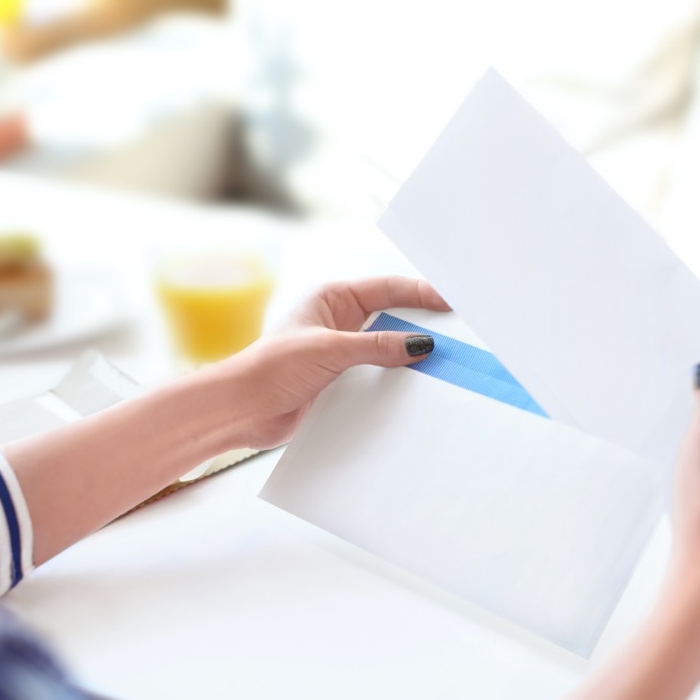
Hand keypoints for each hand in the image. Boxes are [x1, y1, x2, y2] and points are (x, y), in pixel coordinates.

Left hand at [213, 276, 449, 449]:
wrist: (241, 410)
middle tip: (458, 331)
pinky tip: (418, 390)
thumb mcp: (329, 350)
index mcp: (332, 298)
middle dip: (423, 324)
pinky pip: (376, 377)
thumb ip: (376, 346)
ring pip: (387, 349)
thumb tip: (419, 344)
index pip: (387, 288)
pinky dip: (395, 382)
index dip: (422, 293)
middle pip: (392, 317)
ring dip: (410, 357)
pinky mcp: (338, 381)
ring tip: (445, 362)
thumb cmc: (270, 368)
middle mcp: (338, 321)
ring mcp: (340, 352)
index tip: (452, 301)